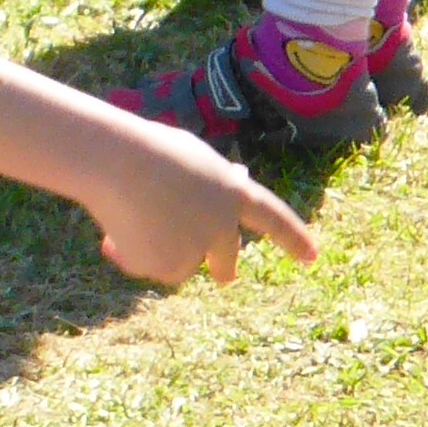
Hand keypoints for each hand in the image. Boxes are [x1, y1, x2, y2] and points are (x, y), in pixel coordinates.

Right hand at [79, 113, 317, 288]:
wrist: (116, 163)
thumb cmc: (148, 149)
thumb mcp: (193, 156)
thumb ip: (216, 176)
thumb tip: (240, 178)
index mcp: (234, 192)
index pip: (273, 218)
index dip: (293, 238)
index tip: (313, 257)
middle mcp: (223, 226)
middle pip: (226, 259)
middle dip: (224, 269)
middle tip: (226, 277)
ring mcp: (199, 249)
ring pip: (177, 263)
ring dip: (153, 248)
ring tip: (128, 216)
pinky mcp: (172, 267)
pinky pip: (150, 267)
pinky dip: (131, 255)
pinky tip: (115, 232)